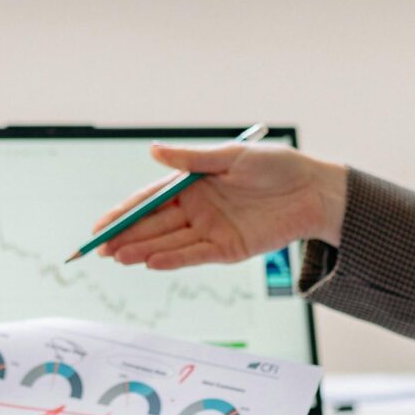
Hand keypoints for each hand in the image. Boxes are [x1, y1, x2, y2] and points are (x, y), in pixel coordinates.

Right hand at [89, 142, 348, 270]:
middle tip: (100, 250)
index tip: (100, 226)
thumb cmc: (276, 167)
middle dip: (125, 237)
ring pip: (168, 242)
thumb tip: (153, 151)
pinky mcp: (227, 249)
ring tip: (118, 258)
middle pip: (153, 225)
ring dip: (142, 250)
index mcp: (191, 183)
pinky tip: (150, 262)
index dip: (123, 213)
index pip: (148, 200)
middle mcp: (196, 209)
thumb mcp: (232, 157)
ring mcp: (210, 230)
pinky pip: (194, 255)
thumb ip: (191, 159)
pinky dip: (172, 259)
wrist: (313, 191)